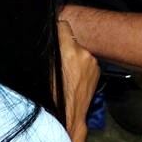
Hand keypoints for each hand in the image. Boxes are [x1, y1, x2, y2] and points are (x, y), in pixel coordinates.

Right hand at [58, 20, 98, 141]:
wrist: (68, 116)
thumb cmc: (52, 95)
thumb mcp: (44, 68)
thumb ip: (48, 50)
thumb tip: (47, 38)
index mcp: (68, 51)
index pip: (64, 25)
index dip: (57, 29)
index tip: (53, 32)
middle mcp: (83, 54)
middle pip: (72, 39)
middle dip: (65, 45)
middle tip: (57, 57)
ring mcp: (93, 63)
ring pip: (80, 50)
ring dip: (74, 55)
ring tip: (66, 71)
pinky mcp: (97, 70)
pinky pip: (86, 61)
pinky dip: (81, 65)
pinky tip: (74, 76)